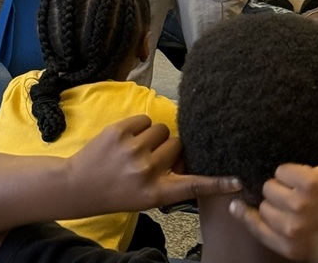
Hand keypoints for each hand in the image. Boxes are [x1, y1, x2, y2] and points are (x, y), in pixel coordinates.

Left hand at [68, 116, 240, 213]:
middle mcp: (148, 171)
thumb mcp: (147, 198)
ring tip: (137, 149)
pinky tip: (127, 139)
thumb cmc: (117, 191)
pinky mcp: (120, 131)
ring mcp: (133, 149)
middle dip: (169, 148)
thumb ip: (170, 181)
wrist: (80, 185)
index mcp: (157, 193)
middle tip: (151, 158)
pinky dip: (140, 126)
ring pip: (163, 129)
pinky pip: (146, 118)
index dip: (217, 183)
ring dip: (154, 136)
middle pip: (178, 145)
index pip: (193, 186)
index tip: (237, 182)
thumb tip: (186, 156)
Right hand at [229, 163, 317, 260]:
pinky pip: (284, 169)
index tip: (236, 205)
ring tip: (300, 186)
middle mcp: (290, 227)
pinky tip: (306, 175)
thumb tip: (250, 211)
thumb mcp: (312, 245)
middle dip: (274, 199)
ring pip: (272, 185)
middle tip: (290, 197)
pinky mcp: (309, 182)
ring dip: (283, 184)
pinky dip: (291, 170)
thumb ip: (285, 232)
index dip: (244, 214)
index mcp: (291, 246)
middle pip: (264, 204)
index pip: (257, 228)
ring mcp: (299, 203)